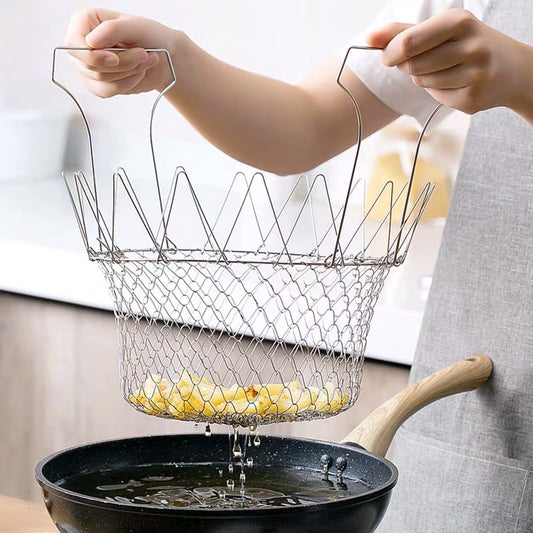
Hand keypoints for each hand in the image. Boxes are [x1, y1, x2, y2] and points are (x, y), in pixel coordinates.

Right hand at [65, 8, 177, 96]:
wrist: (164, 57)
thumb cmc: (150, 36)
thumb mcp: (135, 26)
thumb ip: (112, 30)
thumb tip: (91, 42)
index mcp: (85, 22)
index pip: (74, 44)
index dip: (93, 56)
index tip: (115, 59)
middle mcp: (83, 44)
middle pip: (90, 65)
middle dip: (122, 64)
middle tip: (143, 54)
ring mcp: (89, 66)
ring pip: (100, 80)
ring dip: (128, 73)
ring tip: (144, 61)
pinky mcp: (98, 83)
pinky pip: (106, 92)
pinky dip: (127, 84)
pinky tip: (138, 73)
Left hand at [367, 9, 532, 120]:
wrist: (512, 68)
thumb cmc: (467, 44)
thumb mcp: (440, 29)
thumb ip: (403, 32)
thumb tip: (369, 38)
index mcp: (459, 21)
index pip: (408, 42)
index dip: (390, 53)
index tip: (387, 56)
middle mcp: (471, 45)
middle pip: (412, 65)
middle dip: (408, 65)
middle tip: (423, 60)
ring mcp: (475, 74)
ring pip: (423, 82)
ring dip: (424, 78)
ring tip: (446, 69)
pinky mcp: (472, 99)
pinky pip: (436, 97)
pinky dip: (438, 92)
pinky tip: (457, 82)